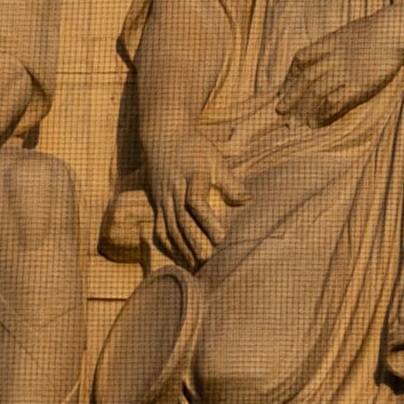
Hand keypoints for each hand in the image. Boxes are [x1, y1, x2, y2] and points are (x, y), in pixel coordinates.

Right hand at [143, 123, 244, 264]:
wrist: (162, 136)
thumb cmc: (193, 147)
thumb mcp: (214, 158)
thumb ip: (229, 182)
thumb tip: (247, 200)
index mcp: (191, 176)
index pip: (195, 201)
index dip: (207, 221)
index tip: (221, 238)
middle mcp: (174, 189)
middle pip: (182, 220)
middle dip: (195, 242)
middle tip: (209, 261)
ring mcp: (162, 199)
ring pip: (169, 228)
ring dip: (182, 249)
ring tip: (196, 267)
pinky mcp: (156, 204)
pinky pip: (159, 229)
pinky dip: (168, 246)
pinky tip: (179, 259)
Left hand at [273, 10, 403, 126]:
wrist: (396, 30)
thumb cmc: (383, 28)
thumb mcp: (356, 30)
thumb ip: (344, 40)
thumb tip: (341, 43)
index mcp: (332, 42)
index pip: (303, 57)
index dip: (292, 73)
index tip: (285, 85)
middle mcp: (333, 58)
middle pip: (305, 78)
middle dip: (291, 95)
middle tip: (279, 110)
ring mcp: (345, 71)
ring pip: (316, 91)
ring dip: (304, 107)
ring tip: (296, 122)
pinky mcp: (358, 84)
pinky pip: (335, 100)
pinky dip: (325, 111)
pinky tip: (319, 120)